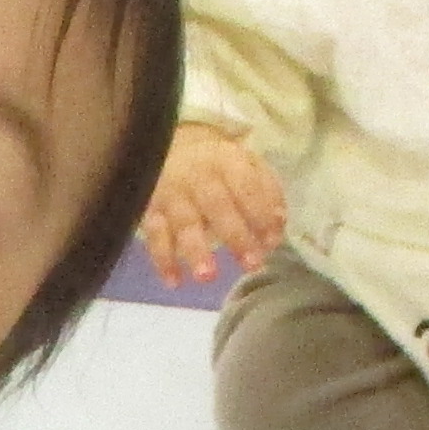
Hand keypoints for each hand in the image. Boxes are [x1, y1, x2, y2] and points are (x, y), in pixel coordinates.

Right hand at [141, 121, 286, 289]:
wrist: (168, 148)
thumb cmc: (217, 166)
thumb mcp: (247, 165)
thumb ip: (266, 192)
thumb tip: (278, 224)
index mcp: (226, 161)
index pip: (246, 186)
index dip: (260, 213)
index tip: (271, 242)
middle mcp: (197, 176)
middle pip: (217, 206)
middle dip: (235, 236)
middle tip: (251, 265)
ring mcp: (172, 194)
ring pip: (183, 223)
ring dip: (195, 251)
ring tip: (207, 277)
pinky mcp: (151, 211)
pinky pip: (154, 236)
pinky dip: (163, 259)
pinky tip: (174, 281)